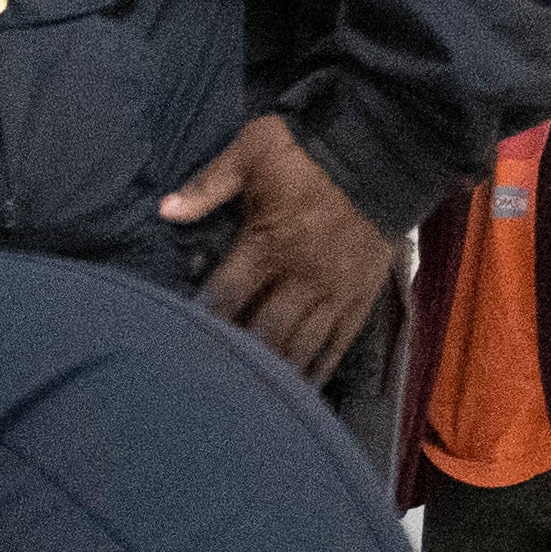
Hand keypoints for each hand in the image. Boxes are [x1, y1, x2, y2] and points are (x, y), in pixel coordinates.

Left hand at [156, 112, 395, 384]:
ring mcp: (335, 290)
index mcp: (269, 243)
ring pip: (301, 346)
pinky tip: (301, 390)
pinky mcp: (361, 295)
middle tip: (213, 389)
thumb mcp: (254, 149)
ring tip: (252, 405)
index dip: (202, 322)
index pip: (226, 294)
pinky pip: (337, 342)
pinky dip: (318, 368)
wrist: (386, 146)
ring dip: (277, 375)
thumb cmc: (311, 147)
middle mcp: (302, 275)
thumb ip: (209, 184)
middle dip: (240, 361)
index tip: (178, 344)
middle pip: (264, 332)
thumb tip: (164, 210)